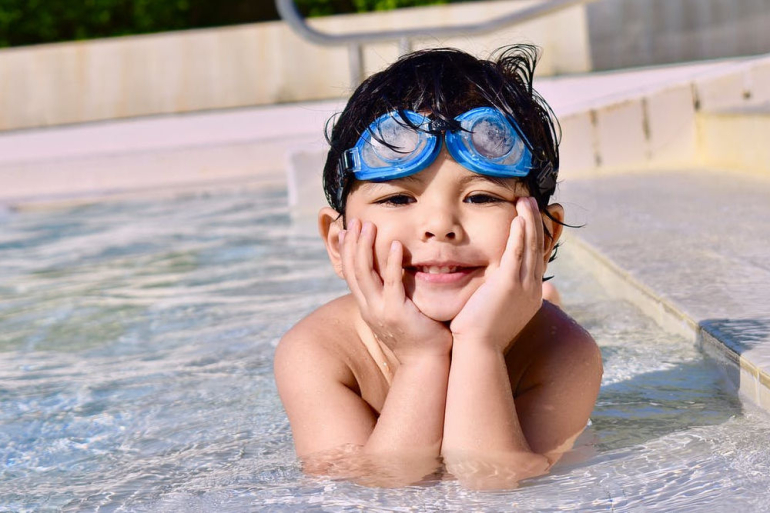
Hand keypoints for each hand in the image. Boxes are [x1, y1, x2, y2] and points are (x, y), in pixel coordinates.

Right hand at [340, 219, 452, 363]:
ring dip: (366, 247)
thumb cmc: (418, 335)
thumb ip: (392, 293)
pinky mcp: (396, 313)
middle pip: (353, 270)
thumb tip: (394, 273)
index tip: (348, 230)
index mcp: (367, 306)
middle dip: (353, 243)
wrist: (426, 362)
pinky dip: (391, 262)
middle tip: (356, 221)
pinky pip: (391, 283)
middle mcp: (368, 308)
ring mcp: (380, 311)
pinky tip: (395, 245)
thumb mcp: (397, 311)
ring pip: (365, 273)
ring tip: (369, 226)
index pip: (350, 273)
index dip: (347, 250)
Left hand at [449, 197, 543, 351]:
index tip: (532, 219)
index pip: (535, 259)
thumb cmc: (480, 335)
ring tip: (526, 201)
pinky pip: (516, 253)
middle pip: (536, 248)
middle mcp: (532, 289)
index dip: (534, 237)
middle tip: (531, 202)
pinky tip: (518, 219)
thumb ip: (499, 297)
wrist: (478, 349)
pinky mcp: (509, 284)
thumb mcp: (495, 312)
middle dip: (535, 223)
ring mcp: (524, 287)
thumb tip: (493, 289)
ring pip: (529, 246)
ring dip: (529, 221)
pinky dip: (519, 235)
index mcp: (530, 295)